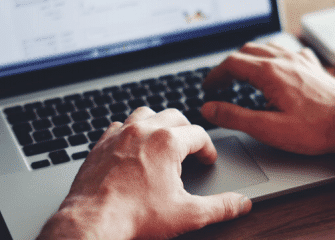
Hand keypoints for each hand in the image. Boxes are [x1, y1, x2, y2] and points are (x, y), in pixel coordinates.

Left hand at [38, 107, 251, 239]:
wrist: (94, 221)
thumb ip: (220, 207)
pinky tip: (133, 148)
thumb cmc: (136, 216)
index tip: (207, 160)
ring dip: (158, 123)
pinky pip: (118, 126)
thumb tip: (241, 204)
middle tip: (191, 149)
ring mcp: (119, 135)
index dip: (208, 149)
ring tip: (163, 141)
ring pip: (145, 114)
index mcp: (167, 142)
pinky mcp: (100, 144)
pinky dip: (130, 132)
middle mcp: (143, 131)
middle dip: (186, 130)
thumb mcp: (187, 214)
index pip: (199, 135)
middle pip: (174, 116)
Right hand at [202, 43, 334, 176]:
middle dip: (230, 65)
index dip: (215, 75)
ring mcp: (302, 60)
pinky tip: (277, 67)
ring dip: (250, 57)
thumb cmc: (316, 130)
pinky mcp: (315, 66)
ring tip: (242, 73)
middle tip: (221, 82)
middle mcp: (285, 60)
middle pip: (247, 51)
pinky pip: (289, 51)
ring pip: (268, 47)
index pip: (231, 64)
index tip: (208, 87)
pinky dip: (274, 56)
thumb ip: (235, 117)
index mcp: (270, 73)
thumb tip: (210, 108)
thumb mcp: (268, 129)